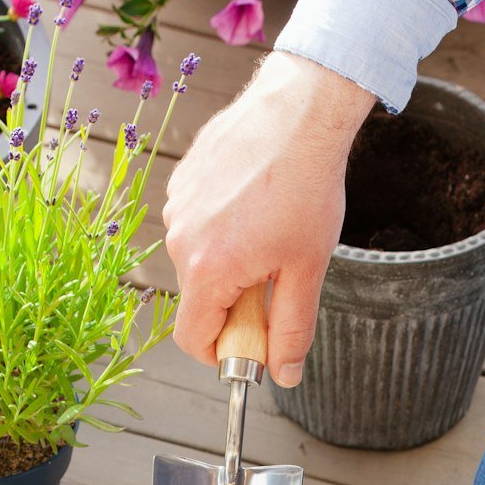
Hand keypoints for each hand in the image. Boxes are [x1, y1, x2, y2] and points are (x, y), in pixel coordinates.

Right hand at [163, 51, 373, 386]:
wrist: (300, 111)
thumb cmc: (307, 187)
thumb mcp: (307, 270)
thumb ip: (291, 329)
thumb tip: (284, 374)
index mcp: (208, 269)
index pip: (192, 338)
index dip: (220, 353)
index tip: (248, 344)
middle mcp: (181, 239)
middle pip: (199, 300)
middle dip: (233, 304)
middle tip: (277, 278)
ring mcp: (178, 207)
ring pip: (198, 261)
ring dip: (230, 264)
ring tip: (270, 232)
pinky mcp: (182, 181)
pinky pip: (198, 225)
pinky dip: (223, 230)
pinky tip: (256, 204)